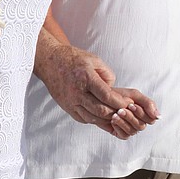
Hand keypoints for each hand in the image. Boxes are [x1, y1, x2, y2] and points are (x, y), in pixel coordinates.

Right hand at [35, 39, 158, 138]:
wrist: (50, 62)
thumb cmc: (74, 59)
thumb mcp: (94, 60)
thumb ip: (107, 74)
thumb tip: (114, 90)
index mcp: (86, 78)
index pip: (107, 96)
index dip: (120, 102)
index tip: (129, 104)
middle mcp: (77, 92)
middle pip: (100, 110)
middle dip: (115, 113)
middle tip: (125, 112)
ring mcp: (71, 102)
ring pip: (92, 118)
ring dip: (106, 119)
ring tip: (116, 117)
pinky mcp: (66, 107)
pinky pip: (83, 119)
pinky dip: (95, 119)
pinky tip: (102, 116)